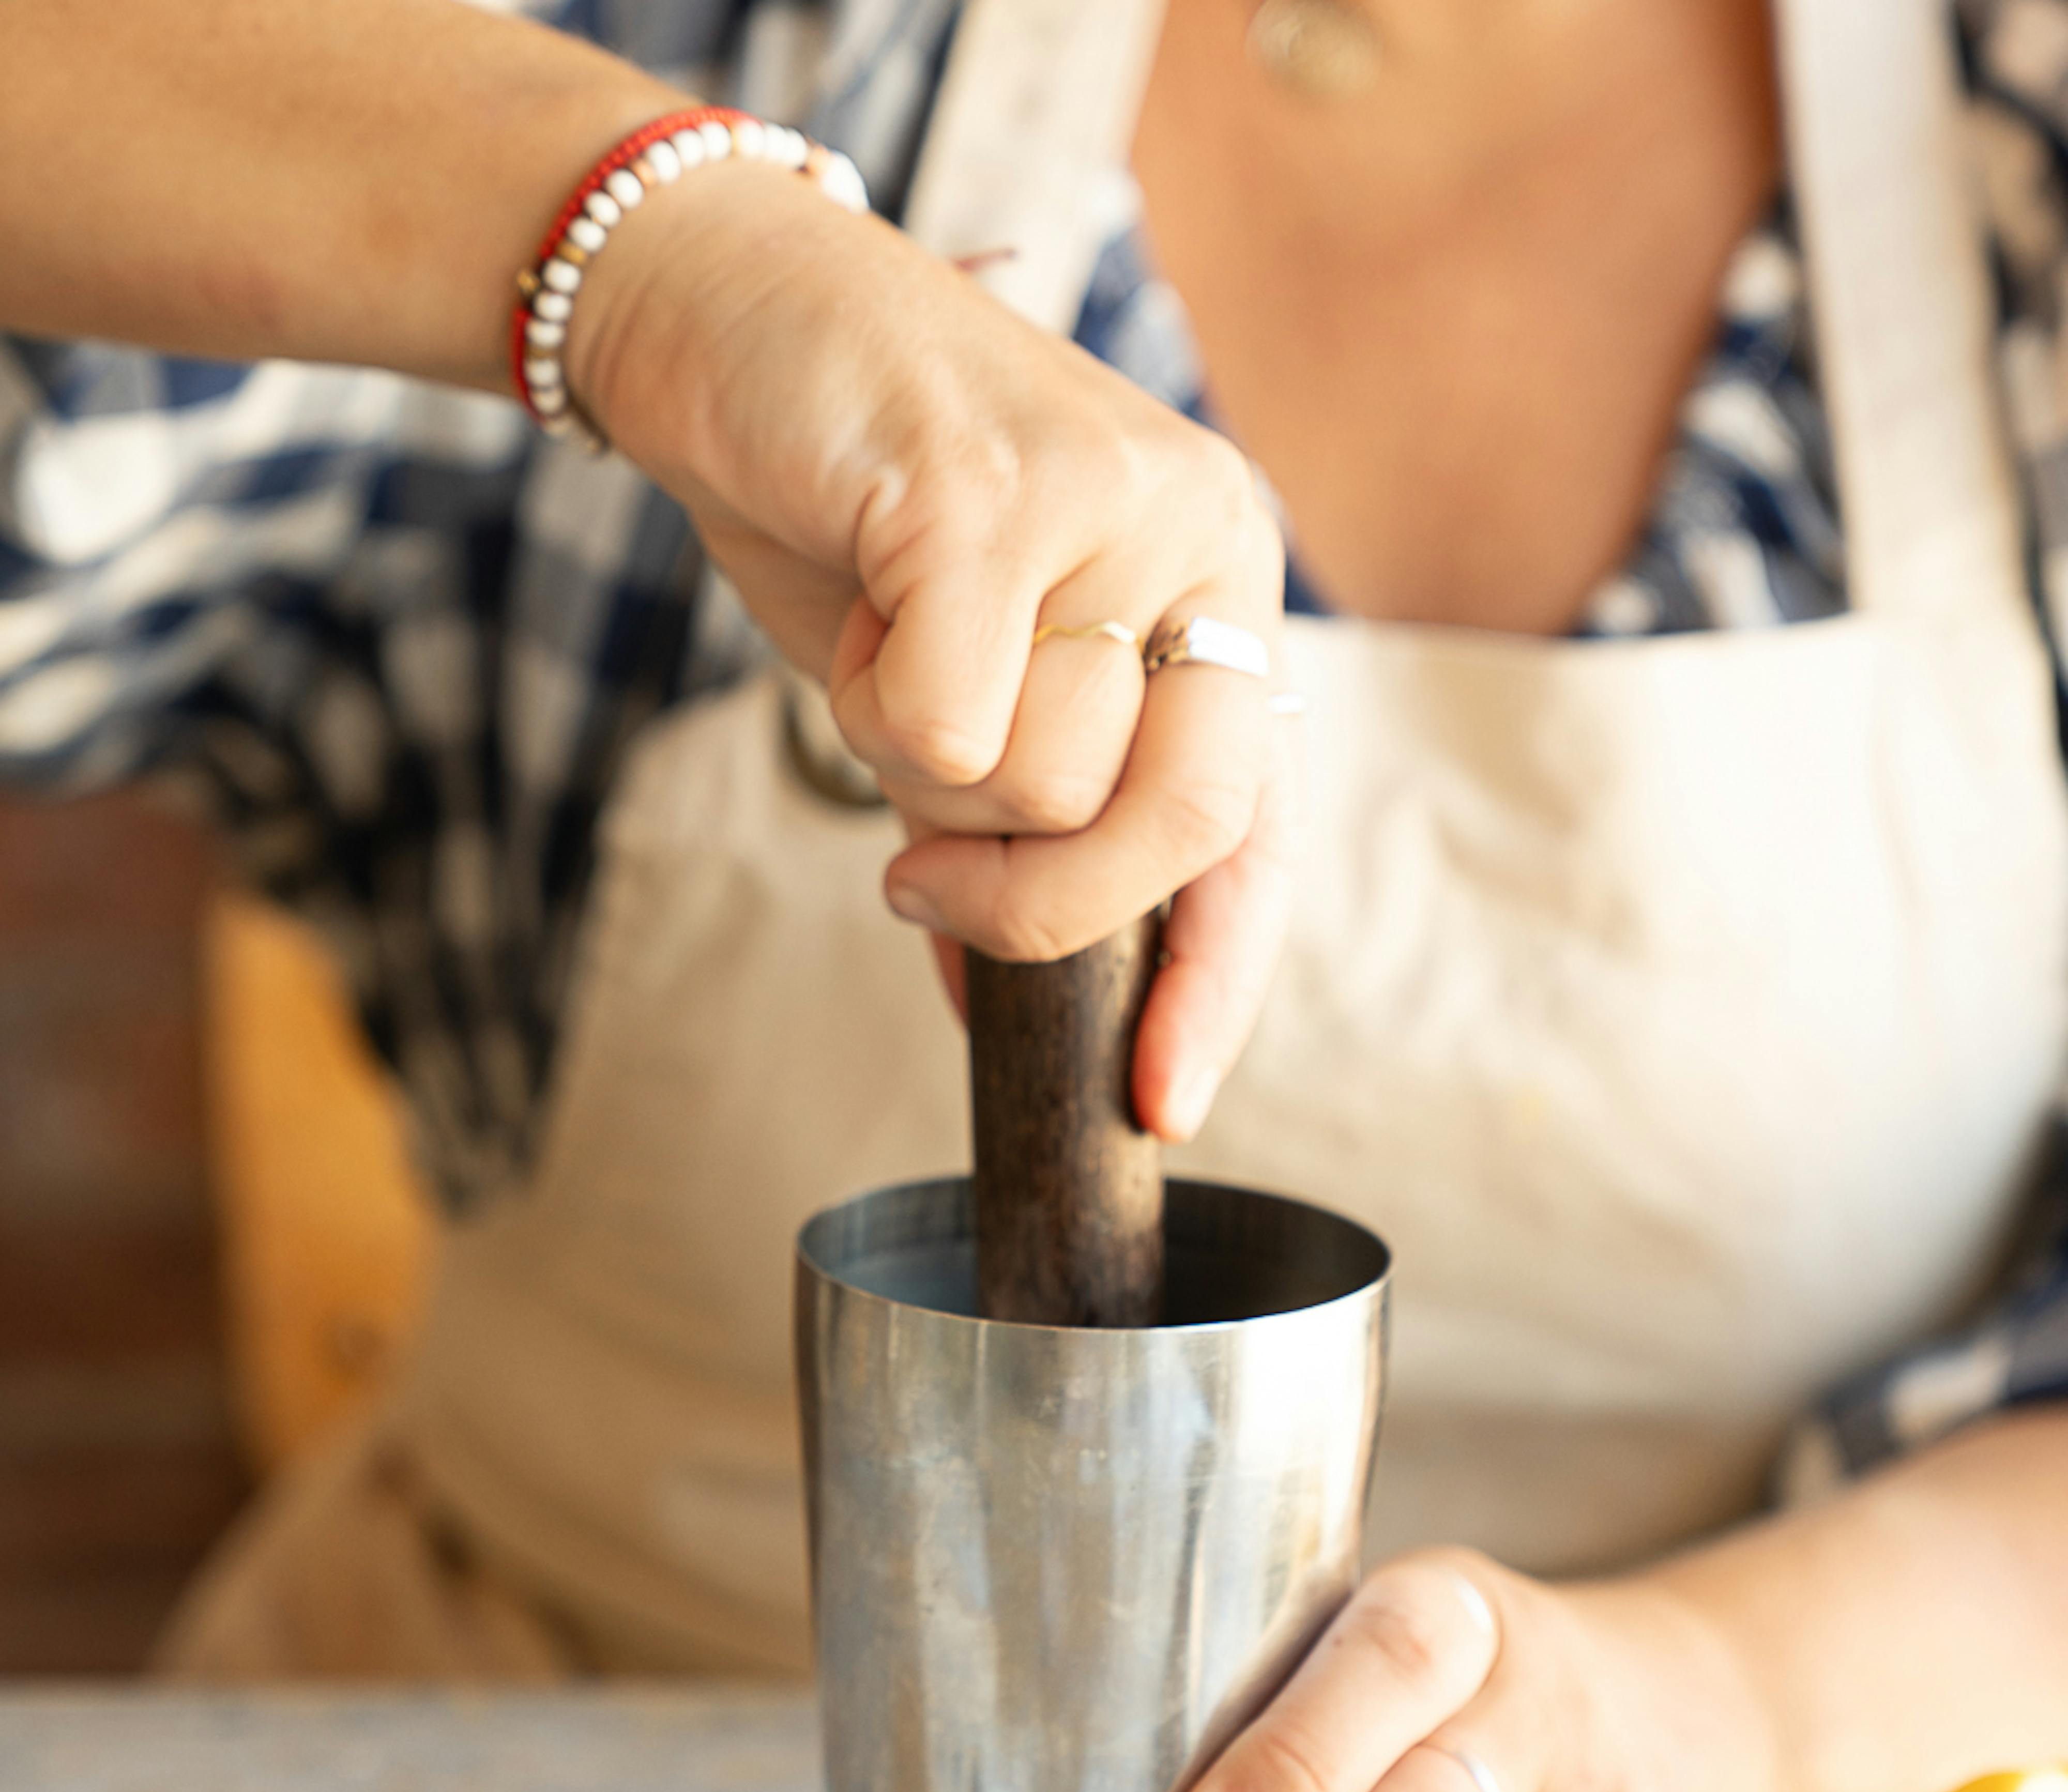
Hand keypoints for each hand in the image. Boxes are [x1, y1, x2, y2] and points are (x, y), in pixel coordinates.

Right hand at [568, 163, 1290, 1138]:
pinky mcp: (1000, 485)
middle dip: (1039, 904)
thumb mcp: (959, 689)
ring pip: (1039, 784)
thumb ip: (1006, 832)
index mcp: (1219, 589)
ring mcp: (1115, 501)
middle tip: (925, 889)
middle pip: (1173, 825)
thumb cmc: (853, 514)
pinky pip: (943, 724)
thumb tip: (1007, 1012)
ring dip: (922, 761)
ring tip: (894, 642)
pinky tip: (862, 598)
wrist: (727, 318)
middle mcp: (1201, 536)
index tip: (1158, 1102)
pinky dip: (868, 700)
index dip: (1216, 980)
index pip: (1257, 831)